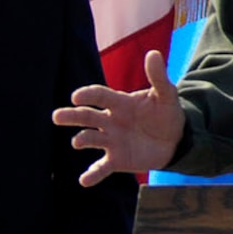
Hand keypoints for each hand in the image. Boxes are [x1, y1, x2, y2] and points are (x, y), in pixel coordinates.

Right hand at [53, 49, 185, 186]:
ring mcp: (111, 141)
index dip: (87, 95)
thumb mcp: (166, 95)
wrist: (175, 140)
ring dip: (82, 140)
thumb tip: (153, 53)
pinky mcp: (116, 160)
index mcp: (119, 103)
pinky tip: (83, 181)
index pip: (99, 96)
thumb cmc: (166, 113)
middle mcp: (110, 121)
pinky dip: (92, 175)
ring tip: (78, 142)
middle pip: (86, 116)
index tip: (77, 97)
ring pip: (90, 139)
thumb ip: (158, 76)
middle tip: (57, 116)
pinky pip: (101, 168)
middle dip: (72, 116)